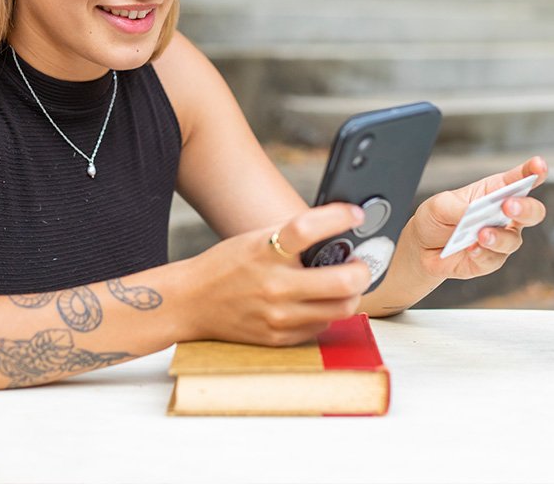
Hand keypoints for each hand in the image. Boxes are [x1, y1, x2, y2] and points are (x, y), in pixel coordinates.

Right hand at [181, 203, 371, 345]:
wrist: (192, 303)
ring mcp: (278, 316)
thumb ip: (293, 233)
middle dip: (362, 270)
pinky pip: (322, 326)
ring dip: (350, 293)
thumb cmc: (227, 266)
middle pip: (343, 282)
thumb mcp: (255, 239)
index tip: (356, 216)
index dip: (339, 218)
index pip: (308, 229)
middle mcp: (274, 285)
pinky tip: (314, 301)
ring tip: (341, 283)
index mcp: (265, 251)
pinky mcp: (280, 338)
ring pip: (342, 308)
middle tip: (358, 264)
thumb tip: (339, 227)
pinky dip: (326, 312)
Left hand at [407, 156, 547, 280]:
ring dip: (498, 236)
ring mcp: (500, 239)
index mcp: (495, 191)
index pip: (519, 179)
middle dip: (525, 208)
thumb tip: (472, 215)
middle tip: (508, 205)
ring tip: (481, 234)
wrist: (421, 248)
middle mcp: (504, 215)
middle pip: (531, 211)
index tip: (539, 166)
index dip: (533, 171)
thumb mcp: (440, 205)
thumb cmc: (436, 218)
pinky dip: (482, 253)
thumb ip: (458, 208)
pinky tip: (470, 249)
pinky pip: (494, 259)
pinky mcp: (491, 260)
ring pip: (513, 240)